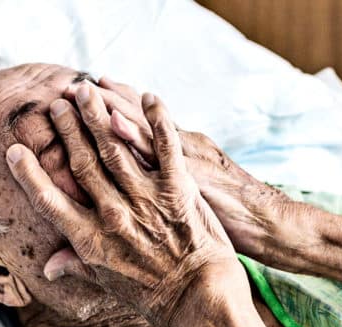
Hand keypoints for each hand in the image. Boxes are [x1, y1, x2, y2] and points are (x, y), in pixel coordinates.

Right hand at [5, 84, 240, 326]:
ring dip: (98, 116)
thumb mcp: (107, 283)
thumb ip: (76, 264)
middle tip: (57, 104)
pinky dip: (158, 120)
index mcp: (89, 240)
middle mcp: (112, 215)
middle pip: (82, 163)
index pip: (49, 201)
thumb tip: (47, 267)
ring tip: (86, 91)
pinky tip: (149, 97)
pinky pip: (165, 147)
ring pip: (115, 149)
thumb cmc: (152, 295)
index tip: (15, 150)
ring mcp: (145, 200)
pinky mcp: (177, 190)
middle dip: (68, 130)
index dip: (29, 174)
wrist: (199, 299)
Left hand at [85, 77, 292, 261]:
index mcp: (178, 152)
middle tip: (75, 86)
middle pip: (134, 122)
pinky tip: (116, 123)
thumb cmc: (230, 211)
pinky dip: (138, 137)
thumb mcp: (198, 185)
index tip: (91, 86)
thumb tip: (148, 164)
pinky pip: (159, 156)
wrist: (266, 224)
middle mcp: (178, 149)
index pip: (141, 122)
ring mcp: (183, 162)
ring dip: (110, 111)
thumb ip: (173, 173)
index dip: (115, 102)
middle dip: (103, 104)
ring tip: (86, 92)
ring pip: (141, 131)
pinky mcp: (190, 181)